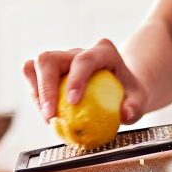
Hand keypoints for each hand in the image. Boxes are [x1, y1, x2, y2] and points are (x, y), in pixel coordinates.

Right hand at [22, 38, 147, 124]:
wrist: (121, 88)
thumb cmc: (129, 93)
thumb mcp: (139, 100)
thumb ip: (135, 107)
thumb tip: (125, 113)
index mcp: (102, 52)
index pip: (84, 60)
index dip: (75, 79)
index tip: (72, 102)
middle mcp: (78, 52)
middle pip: (49, 59)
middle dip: (45, 88)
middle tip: (51, 116)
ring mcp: (62, 60)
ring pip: (35, 66)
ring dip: (37, 94)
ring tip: (49, 118)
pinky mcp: (50, 71)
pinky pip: (33, 77)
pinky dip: (36, 97)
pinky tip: (48, 115)